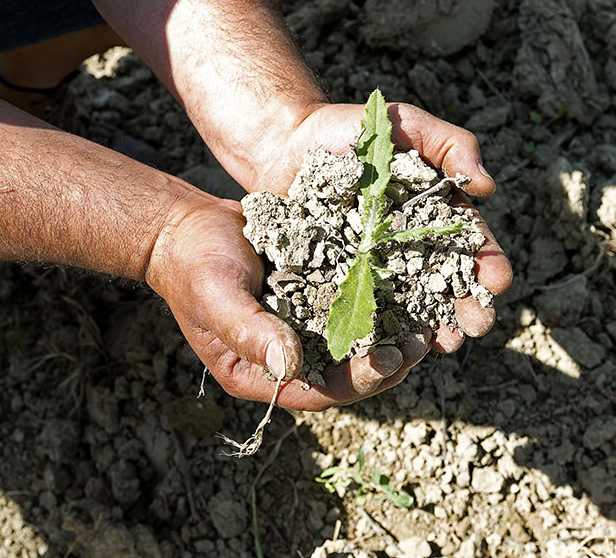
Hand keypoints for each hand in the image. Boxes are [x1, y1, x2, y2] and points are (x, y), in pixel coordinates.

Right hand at [145, 194, 430, 410]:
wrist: (187, 226)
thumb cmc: (193, 265)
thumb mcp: (216, 296)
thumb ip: (250, 330)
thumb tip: (290, 364)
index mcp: (261, 373)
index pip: (319, 390)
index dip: (357, 381)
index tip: (387, 362)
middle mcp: (289, 355)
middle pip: (347, 372)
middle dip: (387, 361)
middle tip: (421, 342)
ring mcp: (304, 324)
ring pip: (358, 340)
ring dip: (392, 332)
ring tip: (429, 319)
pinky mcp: (316, 292)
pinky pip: (354, 303)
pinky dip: (383, 297)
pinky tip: (412, 281)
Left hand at [248, 101, 513, 353]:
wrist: (286, 143)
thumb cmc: (351, 130)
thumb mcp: (406, 125)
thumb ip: (449, 144)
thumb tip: (488, 185)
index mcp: (436, 213)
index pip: (471, 243)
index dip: (488, 265)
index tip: (497, 283)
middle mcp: (412, 246)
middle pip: (448, 283)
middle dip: (468, 307)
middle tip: (476, 326)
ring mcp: (378, 267)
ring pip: (413, 305)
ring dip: (433, 327)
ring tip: (443, 344)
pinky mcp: (341, 279)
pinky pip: (365, 308)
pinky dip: (381, 330)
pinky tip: (391, 345)